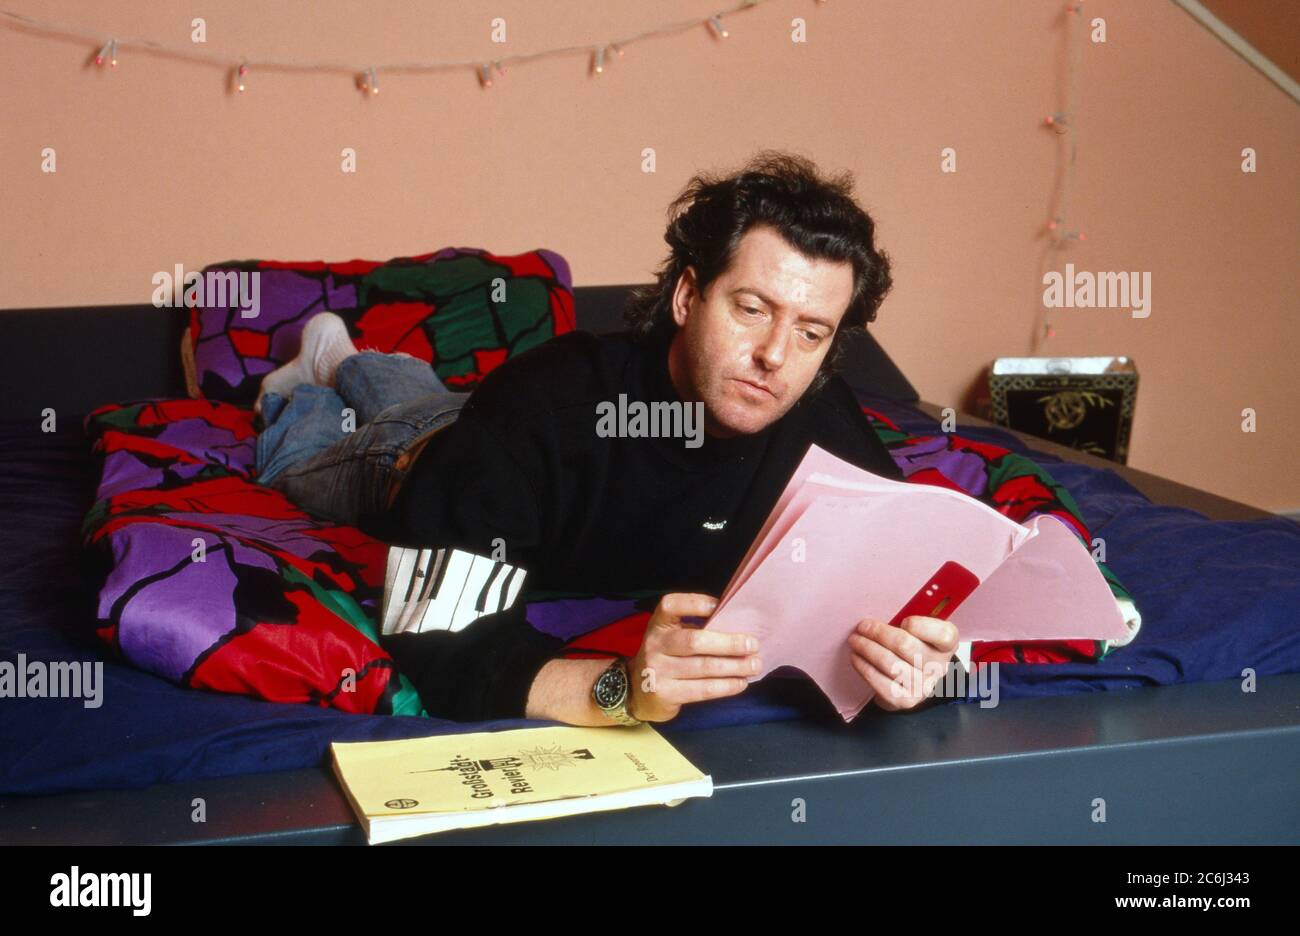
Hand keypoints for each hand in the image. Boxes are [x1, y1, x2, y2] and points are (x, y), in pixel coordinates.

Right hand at [628, 593, 759, 722]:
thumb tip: (737, 623)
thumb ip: (694, 627)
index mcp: (658, 624)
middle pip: (695, 641)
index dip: (695, 603)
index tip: (719, 605)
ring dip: (734, 666)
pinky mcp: (666, 694)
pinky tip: (740, 683)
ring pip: (703, 667)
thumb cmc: (667, 657)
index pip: (671, 606)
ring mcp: (658, 670)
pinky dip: (726, 686)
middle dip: (728, 643)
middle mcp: (654, 644)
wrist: (637, 691)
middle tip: (753, 645)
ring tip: (754, 665)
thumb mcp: (671, 636)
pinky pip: (702, 689)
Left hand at [847, 616, 959, 711]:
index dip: (921, 626)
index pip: (943, 634)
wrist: (911, 681)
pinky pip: (879, 681)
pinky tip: (856, 657)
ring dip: (866, 648)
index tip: (903, 620)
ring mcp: (923, 686)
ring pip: (889, 663)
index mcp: (947, 644)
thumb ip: (911, 618)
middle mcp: (939, 667)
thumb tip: (883, 606)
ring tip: (855, 640)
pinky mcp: (905, 700)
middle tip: (862, 626)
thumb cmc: (913, 645)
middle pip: (905, 645)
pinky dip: (864, 667)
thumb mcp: (920, 630)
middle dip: (879, 633)